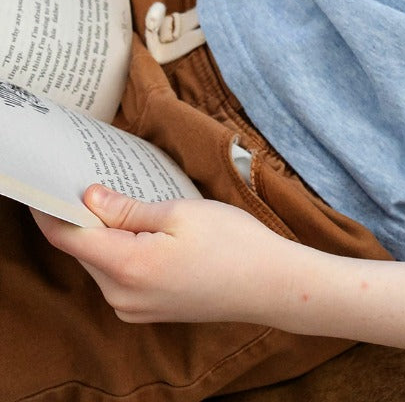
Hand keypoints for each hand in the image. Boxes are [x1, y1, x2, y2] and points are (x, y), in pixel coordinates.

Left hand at [32, 184, 292, 324]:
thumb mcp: (182, 213)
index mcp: (126, 267)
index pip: (69, 238)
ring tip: (130, 202)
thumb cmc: (234, 244)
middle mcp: (121, 295)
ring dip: (108, 234)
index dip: (51, 211)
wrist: (270, 285)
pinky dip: (124, 251)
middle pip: (86, 251)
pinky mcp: (148, 311)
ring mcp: (134, 308)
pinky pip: (121, 276)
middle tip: (97, 180)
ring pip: (104, 263)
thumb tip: (90, 198)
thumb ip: (130, 209)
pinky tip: (147, 230)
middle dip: (86, 217)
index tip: (46, 185)